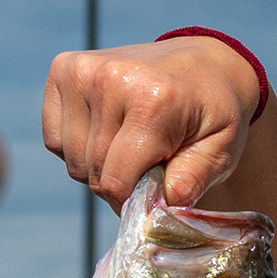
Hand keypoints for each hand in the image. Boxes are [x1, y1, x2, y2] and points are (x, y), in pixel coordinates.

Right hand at [41, 36, 276, 277]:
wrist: (203, 65)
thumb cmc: (212, 114)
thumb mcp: (221, 151)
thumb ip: (191, 181)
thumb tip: (154, 211)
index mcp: (152, 99)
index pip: (116, 180)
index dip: (133, 200)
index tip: (156, 190)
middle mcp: (110, 78)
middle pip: (93, 172)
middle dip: (119, 184)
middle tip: (150, 166)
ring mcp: (82, 70)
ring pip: (72, 160)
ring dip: (99, 167)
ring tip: (132, 146)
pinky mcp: (64, 69)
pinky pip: (55, 139)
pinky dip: (79, 146)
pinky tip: (109, 129)